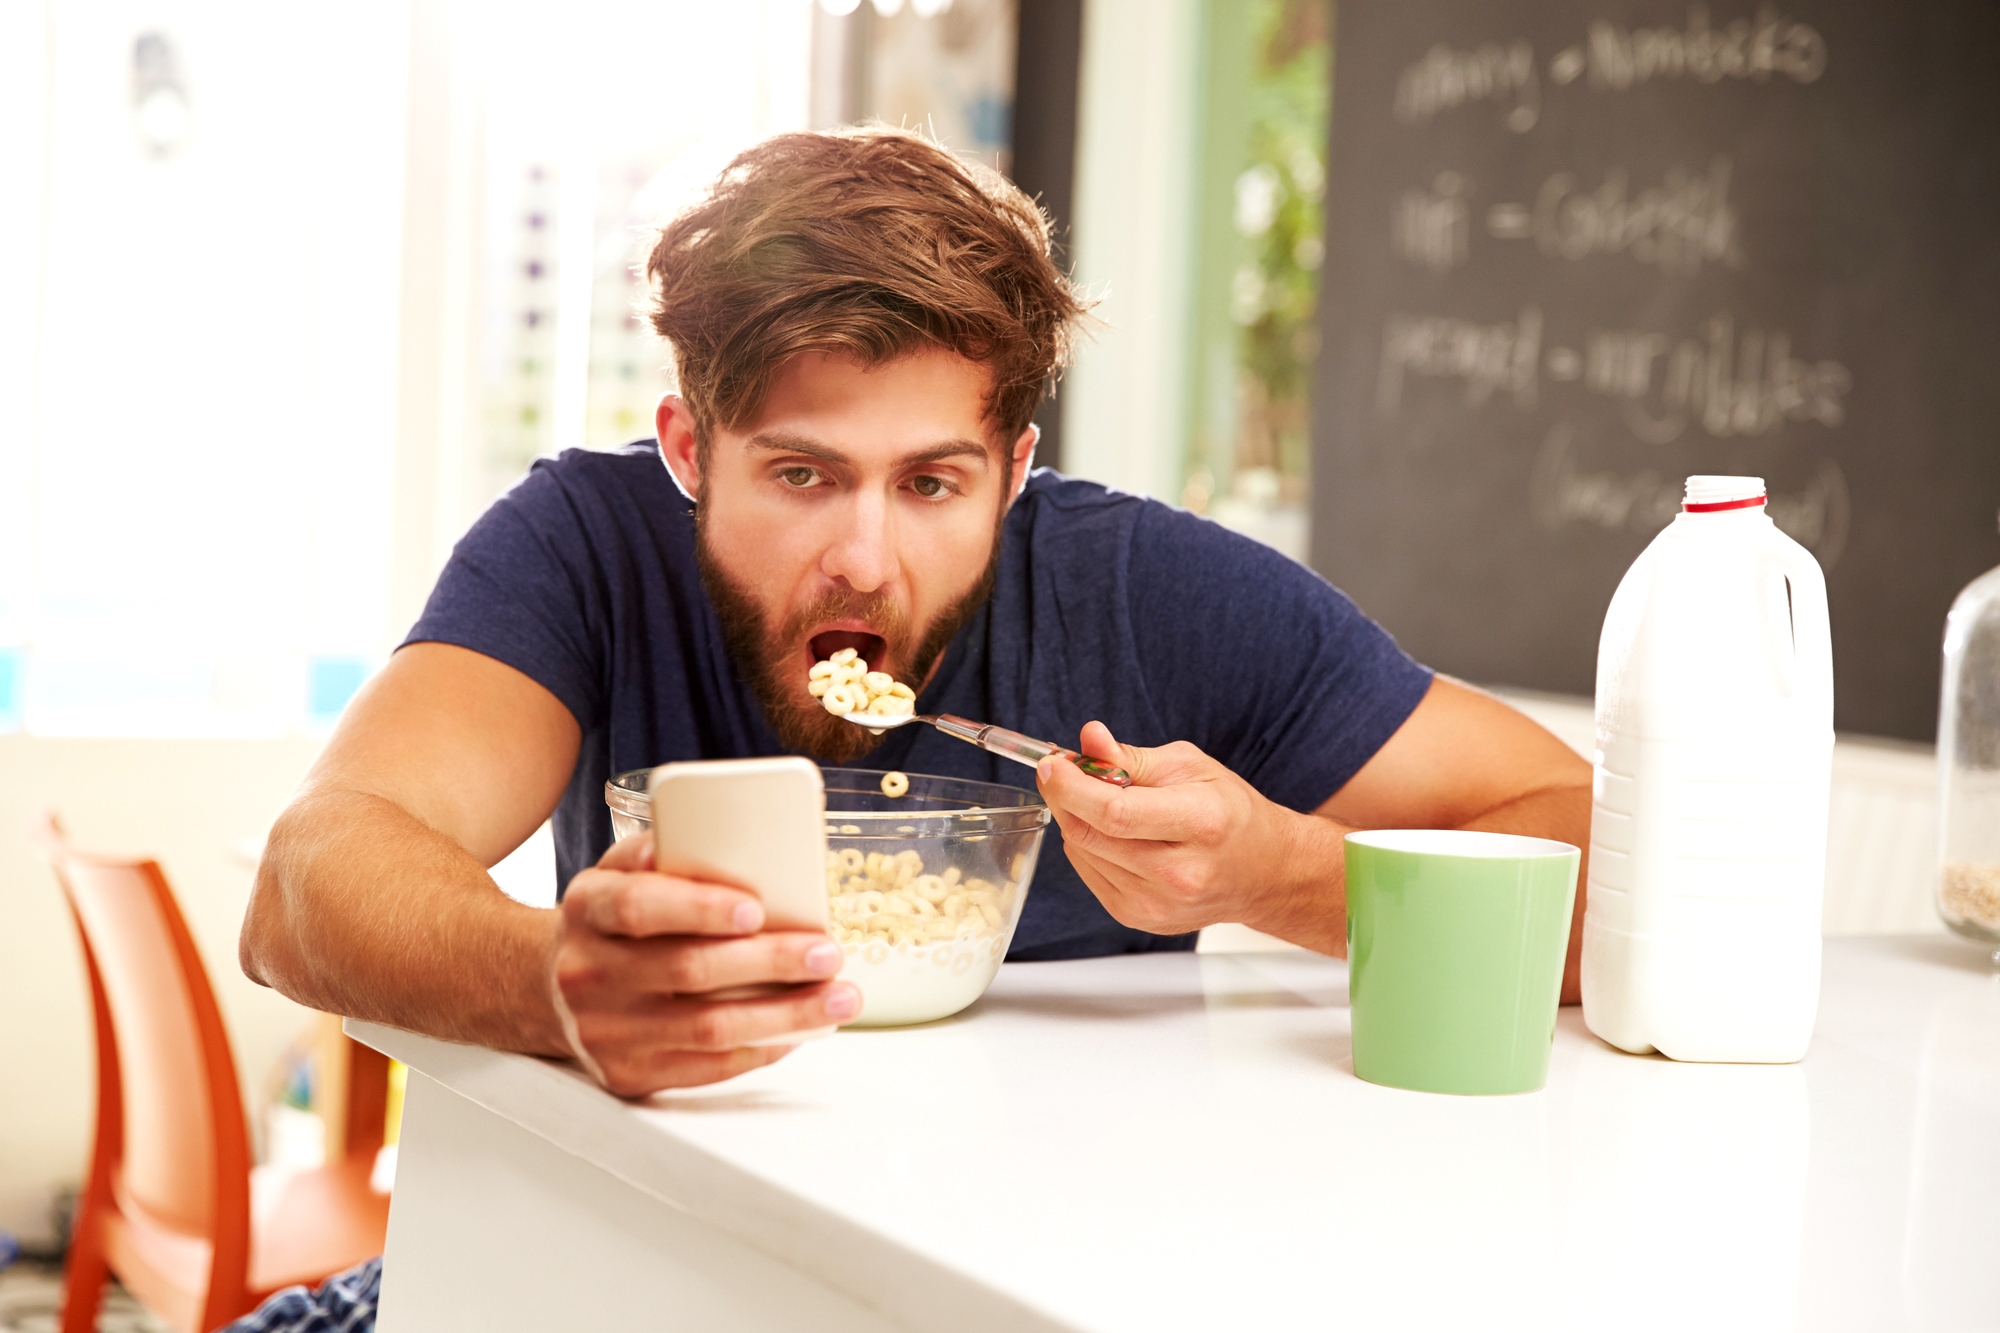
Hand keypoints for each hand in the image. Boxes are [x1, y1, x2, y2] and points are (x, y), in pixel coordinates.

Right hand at [549, 833, 860, 1096]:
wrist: (548, 988)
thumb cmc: (608, 922)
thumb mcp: (616, 874)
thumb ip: (657, 853)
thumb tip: (714, 834)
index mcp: (587, 910)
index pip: (638, 907)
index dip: (699, 909)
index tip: (757, 909)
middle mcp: (588, 974)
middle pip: (687, 970)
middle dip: (770, 962)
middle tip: (828, 952)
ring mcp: (605, 1032)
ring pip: (707, 1028)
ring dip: (784, 1014)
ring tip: (838, 998)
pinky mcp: (627, 1074)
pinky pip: (706, 1068)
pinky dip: (760, 1048)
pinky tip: (800, 1030)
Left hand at [1036, 721, 1346, 947]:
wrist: (1263, 873)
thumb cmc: (1230, 813)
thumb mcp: (1191, 766)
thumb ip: (1132, 756)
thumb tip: (1088, 739)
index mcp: (1201, 824)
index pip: (1116, 813)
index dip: (1072, 787)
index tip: (1051, 764)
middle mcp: (1180, 873)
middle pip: (1091, 834)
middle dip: (1064, 797)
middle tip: (1061, 771)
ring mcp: (1158, 904)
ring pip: (1082, 853)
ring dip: (1076, 820)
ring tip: (1098, 799)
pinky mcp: (1139, 918)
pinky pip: (1089, 873)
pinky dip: (1087, 845)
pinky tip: (1112, 832)